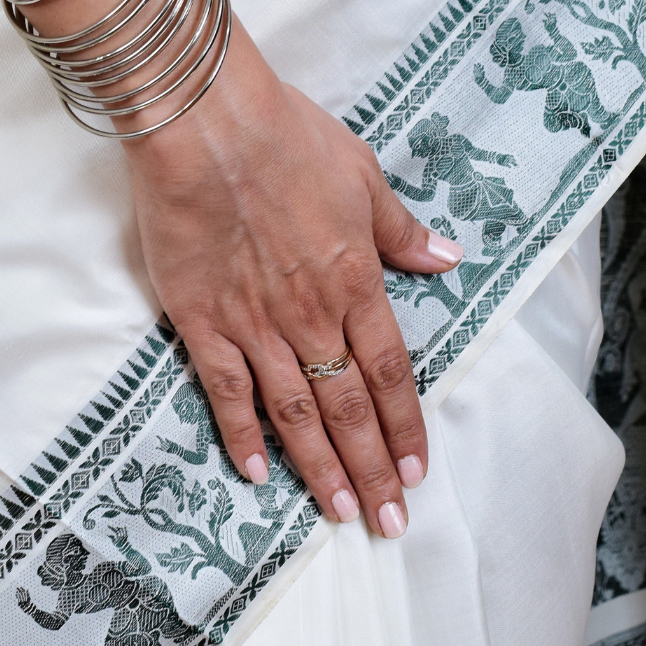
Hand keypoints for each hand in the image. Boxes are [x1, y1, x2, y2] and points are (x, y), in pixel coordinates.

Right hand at [124, 26, 461, 536]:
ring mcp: (254, 323)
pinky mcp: (200, 319)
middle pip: (350, 409)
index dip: (406, 428)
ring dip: (321, 469)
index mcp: (356, 282)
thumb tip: (446, 258)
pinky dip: (243, 435)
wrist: (206, 122)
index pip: (391, 374)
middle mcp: (310, 315)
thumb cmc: (286, 135)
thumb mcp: (364, 175)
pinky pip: (225, 390)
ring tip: (340, 514)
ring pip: (296, 413)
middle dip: (373, 471)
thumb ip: (401, 230)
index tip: (418, 471)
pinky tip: (259, 474)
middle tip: (389, 523)